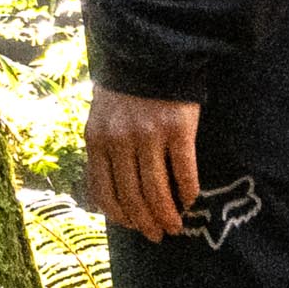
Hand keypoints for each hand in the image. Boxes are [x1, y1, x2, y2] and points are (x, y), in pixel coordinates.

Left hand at [83, 85, 203, 238]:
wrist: (151, 52)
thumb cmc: (125, 90)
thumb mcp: (101, 118)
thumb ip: (102, 152)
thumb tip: (105, 198)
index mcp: (97, 140)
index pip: (105, 192)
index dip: (120, 217)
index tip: (133, 227)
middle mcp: (121, 140)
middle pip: (132, 196)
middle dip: (145, 223)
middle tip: (157, 235)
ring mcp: (150, 134)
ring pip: (157, 190)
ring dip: (167, 215)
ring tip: (175, 226)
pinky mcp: (178, 128)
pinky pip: (184, 170)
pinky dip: (188, 190)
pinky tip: (191, 200)